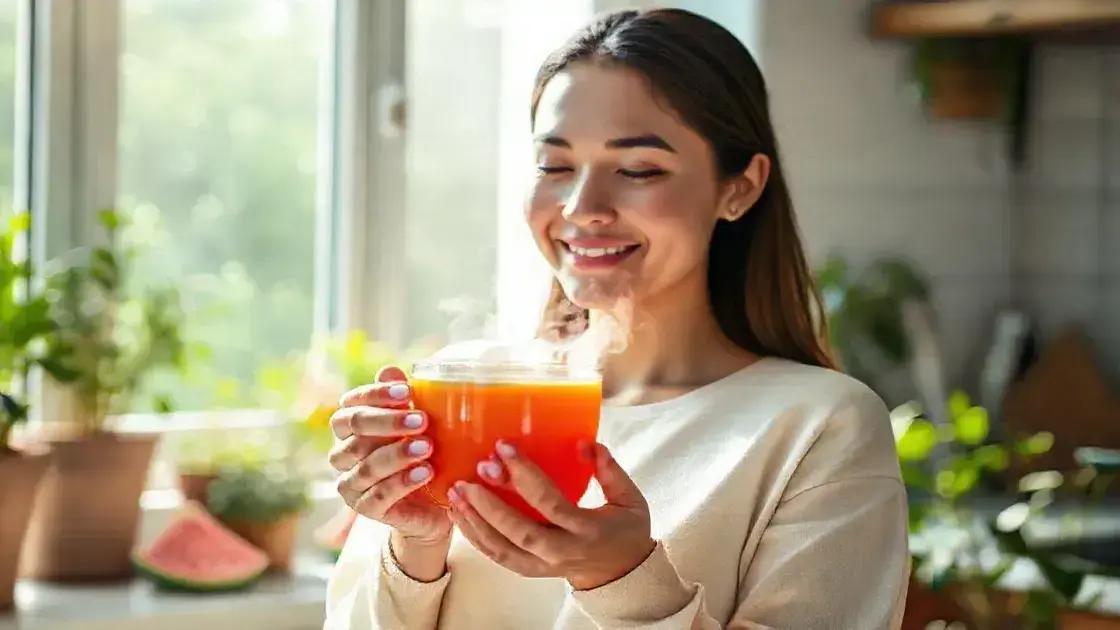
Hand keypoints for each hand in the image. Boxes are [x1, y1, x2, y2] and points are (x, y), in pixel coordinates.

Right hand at [329, 366, 451, 547]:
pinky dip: (402, 483)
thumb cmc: (423, 454)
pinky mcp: (363, 510)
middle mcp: (342, 452)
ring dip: (398, 454)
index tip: (407, 391)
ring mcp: (350, 483)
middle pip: (354, 429)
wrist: (432, 504)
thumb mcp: (419, 425)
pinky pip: (377, 496)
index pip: (352, 403)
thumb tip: (390, 371)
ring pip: (366, 465)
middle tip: (422, 419)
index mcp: (350, 426)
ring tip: (428, 447)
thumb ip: (402, 400)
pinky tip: (425, 472)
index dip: (376, 395)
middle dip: (388, 422)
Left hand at [447, 440, 655, 590]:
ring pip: (502, 549)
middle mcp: (563, 551)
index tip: (504, 449)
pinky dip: (476, 537)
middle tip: (468, 477)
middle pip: (520, 531)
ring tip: (455, 494)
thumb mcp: (629, 498)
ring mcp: (545, 566)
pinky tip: (460, 515)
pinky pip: (499, 557)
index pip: (551, 502)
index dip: (526, 476)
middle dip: (490, 504)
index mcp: (588, 530)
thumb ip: (609, 469)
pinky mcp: (532, 571)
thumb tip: (585, 442)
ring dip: (475, 522)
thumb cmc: (626, 530)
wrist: (622, 575)